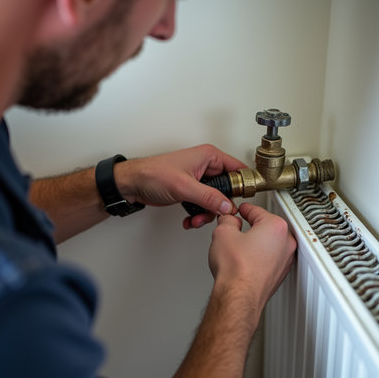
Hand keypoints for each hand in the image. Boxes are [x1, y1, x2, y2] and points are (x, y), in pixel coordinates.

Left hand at [114, 144, 246, 228]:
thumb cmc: (153, 174)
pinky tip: (189, 220)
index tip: (245, 201)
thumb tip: (227, 206)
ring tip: (195, 220)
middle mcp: (206, 166)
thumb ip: (208, 197)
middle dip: (219, 206)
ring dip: (207, 214)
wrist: (133, 184)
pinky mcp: (191, 191)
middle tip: (213, 215)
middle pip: (227, 189)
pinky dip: (198, 214)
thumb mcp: (184, 186)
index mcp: (209, 157)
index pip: (237, 169)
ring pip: (215, 200)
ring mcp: (198, 180)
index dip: (243, 185)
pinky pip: (203, 205)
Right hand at [208, 203, 296, 311]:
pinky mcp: (278, 275)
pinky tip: (244, 261)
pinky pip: (268, 259)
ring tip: (238, 246)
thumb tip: (228, 220)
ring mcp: (285, 261)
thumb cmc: (236, 269)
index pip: (257, 210)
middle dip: (251, 226)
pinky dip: (258, 257)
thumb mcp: (223, 233)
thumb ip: (227, 220)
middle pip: (266, 227)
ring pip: (269, 244)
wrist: (238, 296)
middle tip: (236, 228)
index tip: (239, 210)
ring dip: (255, 242)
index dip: (243, 209)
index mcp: (276, 227)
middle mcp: (286, 243)